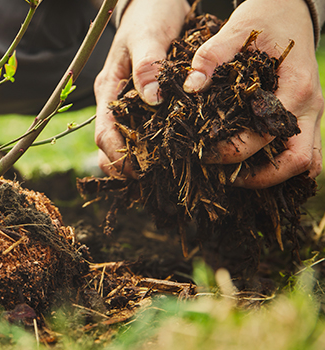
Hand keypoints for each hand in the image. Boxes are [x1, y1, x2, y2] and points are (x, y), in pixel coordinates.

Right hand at [94, 0, 189, 176]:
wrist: (156, 2)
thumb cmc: (150, 15)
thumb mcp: (148, 36)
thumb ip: (148, 65)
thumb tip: (152, 99)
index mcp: (109, 89)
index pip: (104, 132)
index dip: (116, 156)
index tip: (137, 171)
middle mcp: (115, 101)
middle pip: (111, 144)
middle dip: (126, 165)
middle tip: (152, 180)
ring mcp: (129, 102)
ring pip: (126, 141)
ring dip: (139, 160)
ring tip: (163, 175)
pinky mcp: (145, 102)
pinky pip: (144, 129)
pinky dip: (152, 146)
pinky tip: (172, 154)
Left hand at [183, 0, 323, 188]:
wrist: (291, 11)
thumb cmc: (264, 20)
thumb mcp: (236, 30)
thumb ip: (211, 56)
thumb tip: (191, 86)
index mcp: (296, 87)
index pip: (268, 134)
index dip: (236, 150)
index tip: (205, 153)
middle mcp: (310, 106)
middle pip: (299, 161)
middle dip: (261, 177)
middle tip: (224, 177)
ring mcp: (312, 114)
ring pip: (307, 162)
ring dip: (275, 177)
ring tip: (236, 178)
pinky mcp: (305, 117)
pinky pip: (303, 153)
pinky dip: (282, 167)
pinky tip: (251, 168)